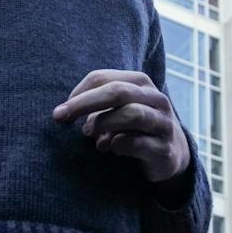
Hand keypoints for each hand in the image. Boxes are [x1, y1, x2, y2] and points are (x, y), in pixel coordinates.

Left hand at [53, 70, 189, 182]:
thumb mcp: (117, 110)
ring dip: (103, 124)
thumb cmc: (135, 128)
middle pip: (117, 92)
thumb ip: (95, 106)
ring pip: (131, 114)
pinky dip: (117, 146)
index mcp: (140, 83)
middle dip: (84, 104)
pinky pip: (136, 143)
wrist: (171, 154)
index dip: (78, 93)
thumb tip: (65, 113)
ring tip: (91, 135)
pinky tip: (111, 148)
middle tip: (60, 117)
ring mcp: (163, 123)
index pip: (103, 78)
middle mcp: (156, 98)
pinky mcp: (164, 148)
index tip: (61, 111)